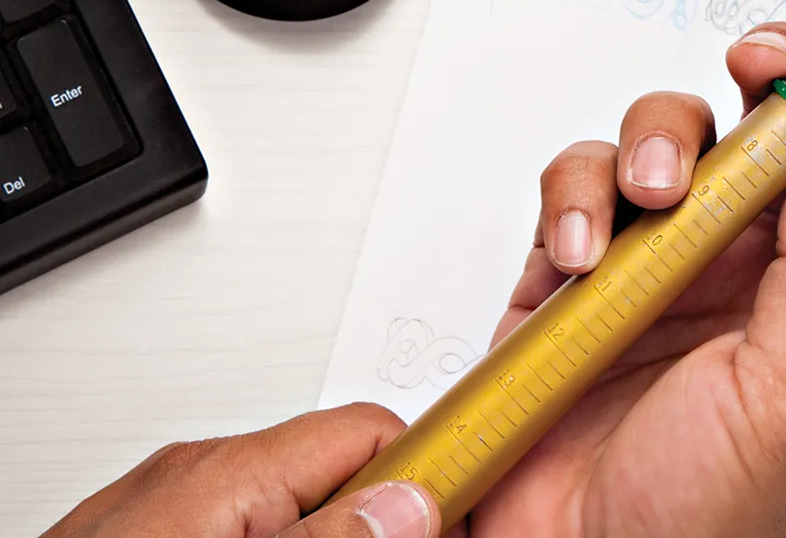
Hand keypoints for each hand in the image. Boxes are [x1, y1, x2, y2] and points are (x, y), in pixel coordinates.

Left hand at [40, 403, 444, 537]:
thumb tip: (412, 505)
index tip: (462, 520)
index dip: (429, 476)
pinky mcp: (150, 533)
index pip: (374, 430)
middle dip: (380, 523)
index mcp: (224, 472)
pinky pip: (246, 526)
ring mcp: (166, 509)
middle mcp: (194, 475)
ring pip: (293, 509)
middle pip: (341, 472)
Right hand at [472, 0, 785, 537]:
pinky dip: (575, 199)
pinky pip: (579, 192)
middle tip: (763, 64)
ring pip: (667, 144)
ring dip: (660, 144)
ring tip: (654, 198)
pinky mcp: (574, 279)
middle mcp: (745, 273)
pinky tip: (583, 253)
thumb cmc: (701, 525)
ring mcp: (659, 270)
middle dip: (766, 78)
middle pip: (765, 132)